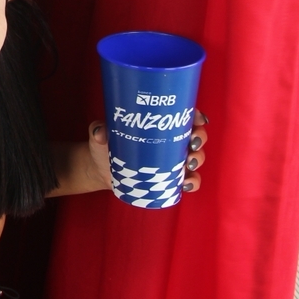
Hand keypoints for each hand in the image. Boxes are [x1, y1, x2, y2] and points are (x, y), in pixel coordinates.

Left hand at [85, 109, 208, 192]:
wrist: (101, 170)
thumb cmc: (105, 145)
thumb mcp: (101, 134)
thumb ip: (99, 130)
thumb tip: (101, 132)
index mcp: (158, 123)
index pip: (183, 114)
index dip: (196, 115)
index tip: (197, 119)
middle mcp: (170, 139)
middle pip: (195, 135)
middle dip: (199, 138)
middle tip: (191, 144)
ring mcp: (172, 159)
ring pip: (196, 157)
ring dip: (198, 160)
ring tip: (188, 164)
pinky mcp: (170, 178)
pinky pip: (188, 180)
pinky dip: (192, 182)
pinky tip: (186, 184)